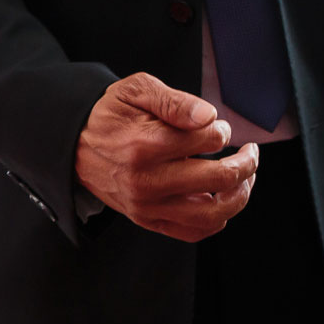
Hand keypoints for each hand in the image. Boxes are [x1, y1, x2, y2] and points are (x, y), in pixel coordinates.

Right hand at [75, 72, 258, 241]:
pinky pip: (195, 232)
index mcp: (145, 145)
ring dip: (241, 194)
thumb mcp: (136, 91)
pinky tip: (223, 198)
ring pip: (214, 213)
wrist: (73, 145)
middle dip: (247, 162)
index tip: (217, 125)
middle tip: (250, 151)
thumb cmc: (111, 115)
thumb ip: (175, 101)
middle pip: (219, 178)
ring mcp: (148, 206)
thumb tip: (209, 116)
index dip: (222, 129)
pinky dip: (218, 219)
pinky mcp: (148, 221)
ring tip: (246, 176)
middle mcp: (147, 181)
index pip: (209, 140)